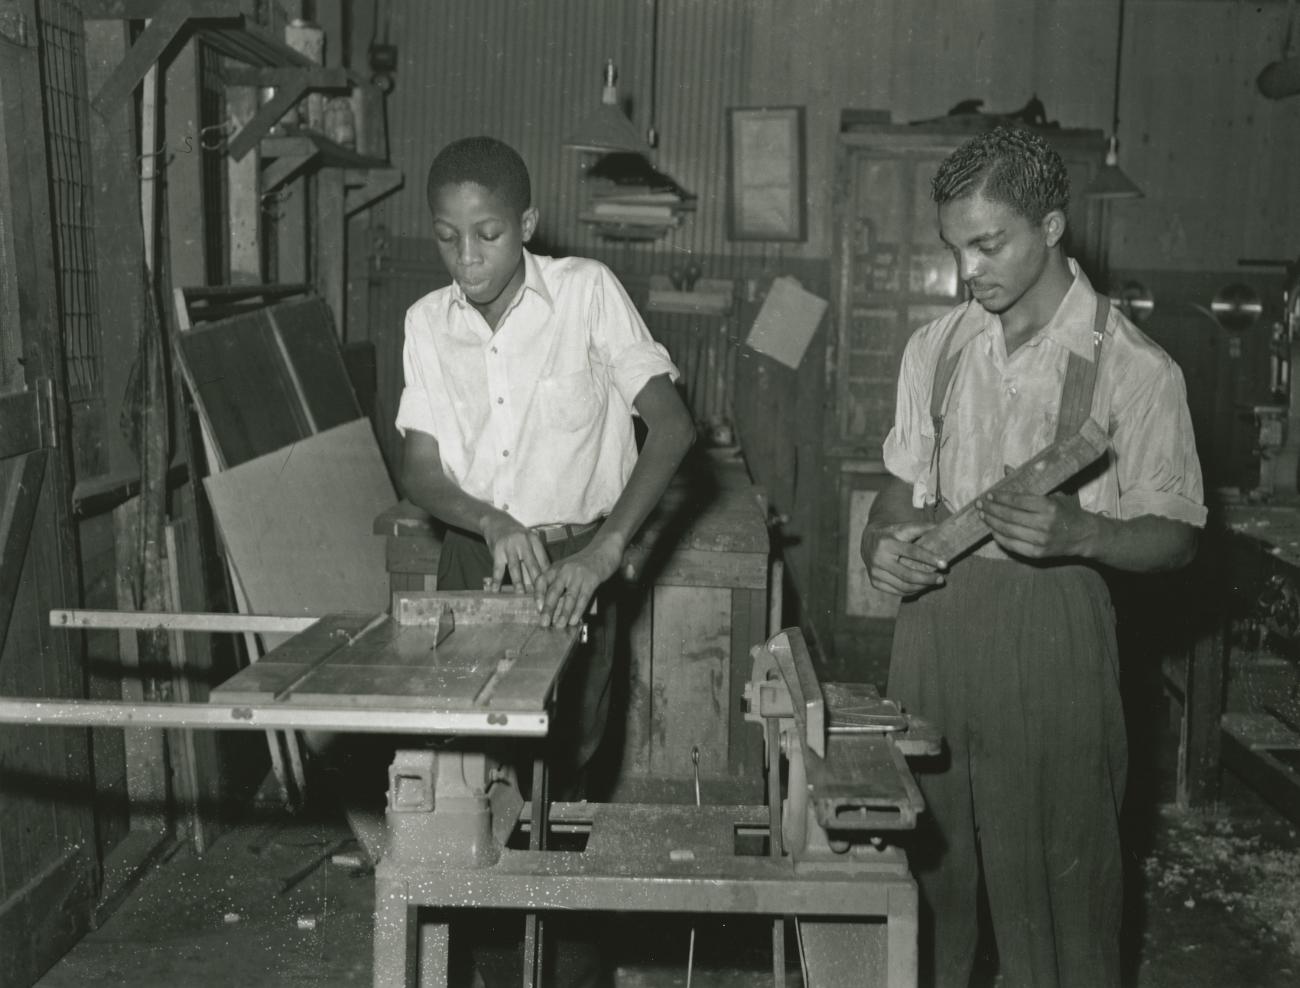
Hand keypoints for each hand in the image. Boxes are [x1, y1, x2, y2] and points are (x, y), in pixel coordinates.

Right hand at [481, 512, 549, 591]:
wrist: (496, 521)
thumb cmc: (515, 536)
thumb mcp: (527, 542)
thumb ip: (534, 558)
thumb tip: (541, 581)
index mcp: (535, 541)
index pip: (544, 561)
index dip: (547, 576)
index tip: (550, 590)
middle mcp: (524, 542)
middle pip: (532, 565)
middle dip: (536, 582)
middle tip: (539, 597)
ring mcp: (510, 546)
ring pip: (515, 567)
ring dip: (518, 582)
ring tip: (520, 595)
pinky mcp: (497, 550)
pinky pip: (498, 568)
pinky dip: (496, 580)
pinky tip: (495, 590)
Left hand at [534, 534, 623, 627]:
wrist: (604, 548)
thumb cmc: (585, 561)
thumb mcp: (567, 567)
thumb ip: (559, 581)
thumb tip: (552, 604)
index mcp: (556, 567)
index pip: (541, 581)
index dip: (538, 595)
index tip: (537, 608)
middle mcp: (565, 570)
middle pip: (553, 592)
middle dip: (548, 609)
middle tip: (544, 623)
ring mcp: (578, 574)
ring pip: (569, 597)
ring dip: (563, 614)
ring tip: (559, 625)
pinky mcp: (592, 579)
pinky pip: (583, 598)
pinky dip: (578, 610)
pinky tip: (574, 620)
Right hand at [861, 520, 946, 596]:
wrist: (868, 540)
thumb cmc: (892, 533)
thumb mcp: (903, 527)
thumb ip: (921, 527)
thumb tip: (941, 528)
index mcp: (887, 542)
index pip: (912, 552)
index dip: (930, 558)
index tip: (945, 564)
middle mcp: (879, 558)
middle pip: (907, 574)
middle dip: (927, 578)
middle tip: (941, 579)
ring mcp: (875, 572)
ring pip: (903, 586)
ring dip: (922, 586)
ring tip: (933, 582)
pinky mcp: (874, 582)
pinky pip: (897, 591)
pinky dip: (911, 591)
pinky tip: (921, 586)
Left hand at [975, 491, 1098, 559]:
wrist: (1085, 535)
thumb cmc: (1066, 510)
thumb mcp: (1053, 493)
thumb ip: (1029, 482)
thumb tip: (1006, 469)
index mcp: (1049, 506)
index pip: (1017, 501)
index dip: (1000, 497)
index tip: (988, 494)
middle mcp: (1044, 524)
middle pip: (1009, 516)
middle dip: (991, 509)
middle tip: (980, 504)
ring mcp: (1041, 541)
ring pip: (1008, 531)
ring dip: (992, 523)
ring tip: (982, 515)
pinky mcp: (1038, 554)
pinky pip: (1012, 545)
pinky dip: (999, 537)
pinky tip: (992, 529)